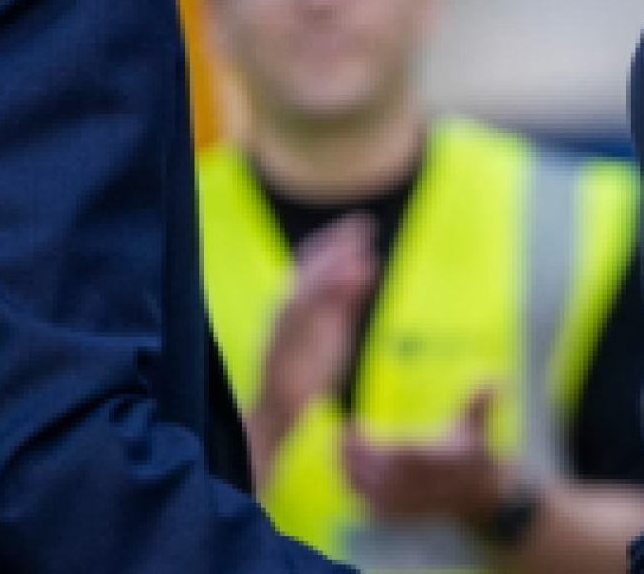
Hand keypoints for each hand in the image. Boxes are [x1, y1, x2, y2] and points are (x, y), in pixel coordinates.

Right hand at [249, 213, 376, 473]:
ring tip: (360, 253)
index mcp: (294, 307)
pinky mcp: (278, 354)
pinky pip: (298, 321)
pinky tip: (350, 284)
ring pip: (300, 291)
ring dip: (328, 269)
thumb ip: (346, 300)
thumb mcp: (333, 331)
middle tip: (363, 225)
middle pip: (304, 270)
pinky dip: (321, 299)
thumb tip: (366, 264)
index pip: (309, 266)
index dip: (333, 243)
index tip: (360, 225)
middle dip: (332, 245)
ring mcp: (278, 333)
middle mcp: (283, 313)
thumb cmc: (305, 375)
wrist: (277, 417)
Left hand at [341, 387, 513, 527]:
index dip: (375, 443)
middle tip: (339, 434)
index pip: (401, 453)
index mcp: (438, 461)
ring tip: (337, 448)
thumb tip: (494, 379)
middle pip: (381, 472)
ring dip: (351, 471)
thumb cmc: (474, 455)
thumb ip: (480, 402)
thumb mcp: (477, 426)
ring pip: (373, 491)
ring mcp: (412, 502)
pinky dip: (357, 491)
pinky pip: (374, 506)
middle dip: (357, 455)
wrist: (481, 499)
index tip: (354, 427)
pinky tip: (345, 472)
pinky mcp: (403, 515)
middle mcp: (423, 484)